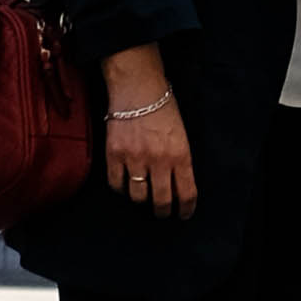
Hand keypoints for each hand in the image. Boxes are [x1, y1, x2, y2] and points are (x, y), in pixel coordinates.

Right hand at [100, 47, 197, 215]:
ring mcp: (134, 159)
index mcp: (180, 153)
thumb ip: (180, 159)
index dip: (185, 209)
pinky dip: (121, 188)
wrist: (137, 86)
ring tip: (143, 196)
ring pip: (137, 196)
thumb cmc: (162, 106)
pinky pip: (116, 185)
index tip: (183, 214)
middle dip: (163, 211)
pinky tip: (125, 184)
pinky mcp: (114, 155)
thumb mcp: (181, 133)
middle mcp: (158, 160)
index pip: (186, 192)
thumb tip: (177, 184)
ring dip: (141, 200)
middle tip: (162, 212)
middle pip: (161, 201)